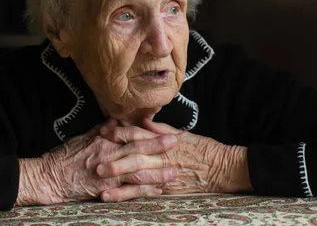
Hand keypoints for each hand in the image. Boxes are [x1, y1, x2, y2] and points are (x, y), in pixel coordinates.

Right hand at [15, 119, 178, 205]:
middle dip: (159, 147)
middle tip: (177, 143)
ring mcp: (107, 174)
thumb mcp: (84, 137)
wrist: (49, 177)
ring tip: (174, 172)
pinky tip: (157, 191)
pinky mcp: (104, 190)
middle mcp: (107, 155)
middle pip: (138, 150)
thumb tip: (117, 121)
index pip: (131, 134)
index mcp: (104, 140)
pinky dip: (143, 191)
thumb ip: (103, 130)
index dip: (149, 132)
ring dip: (157, 172)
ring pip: (137, 172)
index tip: (165, 130)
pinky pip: (127, 191)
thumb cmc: (65, 156)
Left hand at [98, 119, 251, 200]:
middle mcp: (162, 157)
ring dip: (116, 179)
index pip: (139, 134)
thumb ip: (160, 128)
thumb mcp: (181, 134)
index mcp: (164, 141)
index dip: (120, 132)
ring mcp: (164, 174)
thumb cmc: (202, 149)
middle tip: (95, 160)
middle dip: (114, 157)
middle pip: (134, 156)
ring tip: (98, 181)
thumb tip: (142, 120)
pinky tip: (110, 197)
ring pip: (136, 176)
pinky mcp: (166, 189)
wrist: (221, 168)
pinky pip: (143, 193)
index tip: (104, 130)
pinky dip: (126, 195)